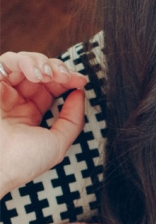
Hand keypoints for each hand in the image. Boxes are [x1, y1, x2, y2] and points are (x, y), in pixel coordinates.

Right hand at [0, 52, 87, 197]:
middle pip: (41, 72)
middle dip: (59, 70)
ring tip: (49, 76)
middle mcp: (15, 101)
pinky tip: (36, 75)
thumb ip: (72, 120)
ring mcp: (2, 91)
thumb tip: (80, 95)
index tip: (81, 82)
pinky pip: (6, 62)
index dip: (67, 81)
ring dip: (42, 64)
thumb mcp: (58, 143)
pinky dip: (25, 62)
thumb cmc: (22, 161)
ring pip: (24, 62)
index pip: (51, 88)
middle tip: (68, 77)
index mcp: (30, 114)